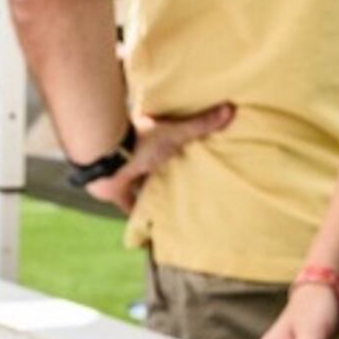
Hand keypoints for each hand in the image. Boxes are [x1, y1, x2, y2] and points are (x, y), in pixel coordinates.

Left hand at [86, 100, 233, 212]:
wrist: (107, 156)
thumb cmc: (140, 141)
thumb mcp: (176, 133)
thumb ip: (201, 124)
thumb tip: (231, 108)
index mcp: (150, 142)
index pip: (164, 146)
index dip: (173, 151)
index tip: (184, 157)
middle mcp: (136, 159)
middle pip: (152, 168)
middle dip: (161, 175)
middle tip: (180, 186)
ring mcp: (125, 176)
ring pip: (139, 187)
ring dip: (149, 195)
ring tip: (169, 208)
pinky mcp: (117, 194)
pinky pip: (128, 208)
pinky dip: (137, 218)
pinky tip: (148, 230)